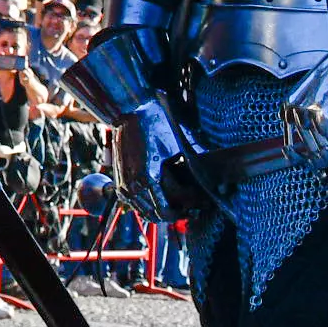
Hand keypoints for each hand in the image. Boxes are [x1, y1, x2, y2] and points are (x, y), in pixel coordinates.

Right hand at [115, 99, 195, 219]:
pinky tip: (161, 201)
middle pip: (159, 214)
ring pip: (146, 213)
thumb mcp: (177, 145)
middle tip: (194, 209)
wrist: (130, 112)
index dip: (190, 206)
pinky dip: (148, 207)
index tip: (203, 203)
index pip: (171, 205)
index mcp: (150, 176)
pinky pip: (135, 205)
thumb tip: (207, 183)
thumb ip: (190, 168)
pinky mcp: (120, 182)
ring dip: (163, 213)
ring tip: (181, 206)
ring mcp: (125, 185)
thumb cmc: (155, 124)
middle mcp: (135, 184)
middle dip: (179, 213)